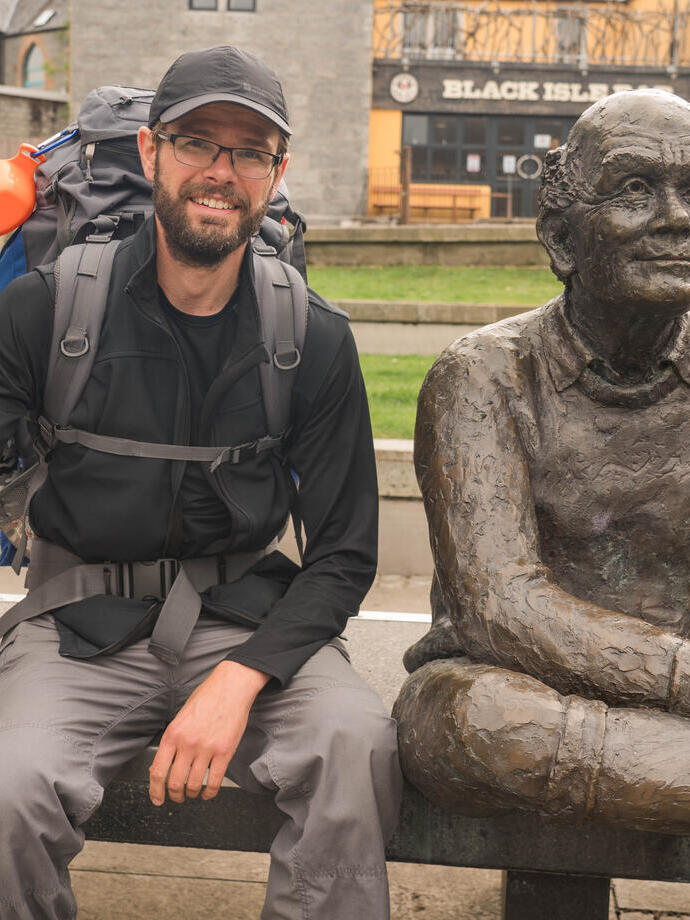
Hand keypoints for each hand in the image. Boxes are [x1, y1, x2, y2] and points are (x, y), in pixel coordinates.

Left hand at [148, 660, 269, 805]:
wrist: (231, 687)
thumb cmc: (207, 698)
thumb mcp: (182, 716)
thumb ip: (173, 739)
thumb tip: (164, 764)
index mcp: (173, 733)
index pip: (158, 771)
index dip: (155, 790)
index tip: (157, 798)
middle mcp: (188, 743)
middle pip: (175, 783)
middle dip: (174, 795)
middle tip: (177, 797)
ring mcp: (207, 748)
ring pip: (194, 785)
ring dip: (191, 794)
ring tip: (193, 793)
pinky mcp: (225, 752)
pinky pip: (214, 782)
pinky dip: (209, 793)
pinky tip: (208, 792)